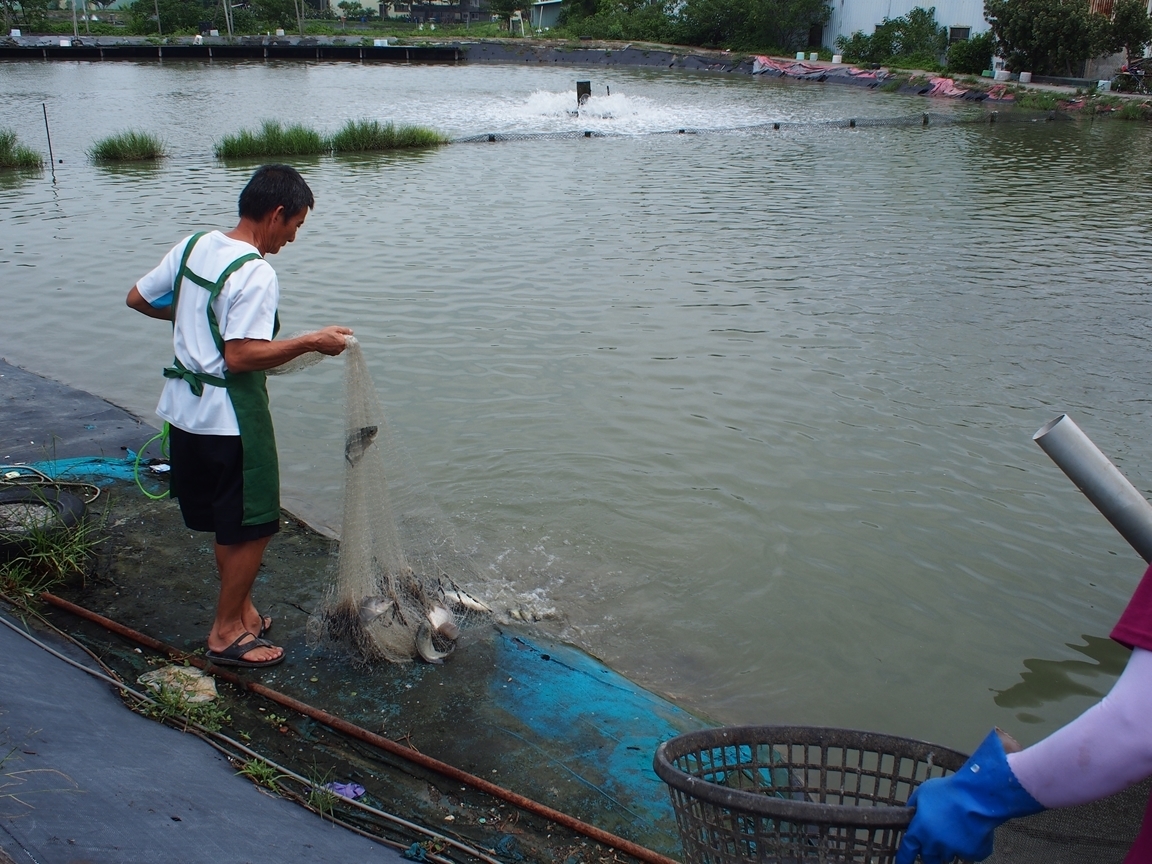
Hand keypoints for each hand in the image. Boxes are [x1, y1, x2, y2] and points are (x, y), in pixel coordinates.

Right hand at [310, 325, 353, 355]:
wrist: (314, 342)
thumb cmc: (324, 335)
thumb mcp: (336, 329)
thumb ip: (345, 330)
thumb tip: (351, 332)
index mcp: (344, 343)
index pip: (349, 340)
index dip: (345, 335)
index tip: (339, 333)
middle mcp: (341, 349)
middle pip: (344, 343)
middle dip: (340, 339)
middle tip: (333, 335)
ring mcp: (336, 352)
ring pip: (339, 346)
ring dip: (336, 343)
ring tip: (328, 338)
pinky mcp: (331, 354)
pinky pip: (334, 349)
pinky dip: (332, 346)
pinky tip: (326, 342)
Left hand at [896, 730, 1042, 863]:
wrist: (977, 796)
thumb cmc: (949, 792)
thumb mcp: (923, 793)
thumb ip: (915, 806)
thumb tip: (911, 813)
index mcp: (920, 831)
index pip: (907, 851)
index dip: (904, 859)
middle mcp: (934, 844)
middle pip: (928, 857)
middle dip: (930, 852)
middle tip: (937, 839)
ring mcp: (953, 851)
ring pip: (947, 855)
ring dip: (948, 847)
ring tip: (956, 828)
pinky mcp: (972, 854)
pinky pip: (968, 854)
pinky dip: (969, 846)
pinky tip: (972, 831)